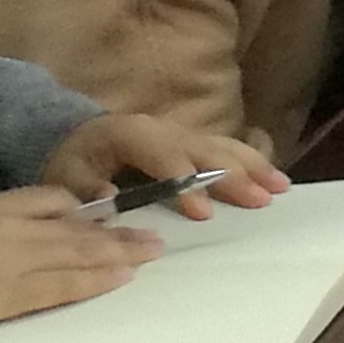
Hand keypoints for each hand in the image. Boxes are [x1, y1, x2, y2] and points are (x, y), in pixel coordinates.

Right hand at [0, 190, 152, 342]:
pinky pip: (63, 284)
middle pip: (79, 226)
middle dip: (120, 233)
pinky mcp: (8, 294)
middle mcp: (13, 225)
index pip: (54, 199)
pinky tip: (121, 278)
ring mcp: (14, 258)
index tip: (109, 220)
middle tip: (155, 238)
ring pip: (81, 252)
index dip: (85, 213)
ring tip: (153, 255)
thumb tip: (6, 242)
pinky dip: (96, 280)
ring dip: (121, 254)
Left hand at [40, 113, 284, 215]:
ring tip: (280, 188)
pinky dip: (252, 162)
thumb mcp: (63, 176)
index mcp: (132, 134)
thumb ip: (83, 188)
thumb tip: (109, 198)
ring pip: (224, 146)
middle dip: (235, 175)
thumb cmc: (72, 161)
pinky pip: (227, 148)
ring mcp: (183, 133)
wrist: (78, 137)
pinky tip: (272, 177)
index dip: (186, 185)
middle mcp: (165, 129)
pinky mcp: (192, 141)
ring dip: (254, 167)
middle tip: (262, 200)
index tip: (203, 214)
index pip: (165, 158)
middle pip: (206, 151)